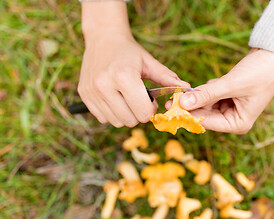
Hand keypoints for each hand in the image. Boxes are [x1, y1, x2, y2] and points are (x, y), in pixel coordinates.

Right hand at [78, 1, 188, 126]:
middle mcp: (104, 85)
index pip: (143, 113)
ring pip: (116, 122)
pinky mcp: (84, 95)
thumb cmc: (129, 52)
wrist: (103, 38)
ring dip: (125, 115)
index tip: (150, 100)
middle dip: (138, 114)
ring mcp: (91, 91)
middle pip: (130, 120)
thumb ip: (167, 78)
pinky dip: (112, 113)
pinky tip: (115, 99)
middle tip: (139, 100)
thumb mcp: (150, 63)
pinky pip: (102, 118)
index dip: (150, 109)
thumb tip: (187, 88)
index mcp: (123, 76)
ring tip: (127, 99)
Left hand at [175, 49, 273, 133]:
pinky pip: (211, 94)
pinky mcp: (228, 96)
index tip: (171, 107)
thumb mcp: (231, 85)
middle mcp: (234, 119)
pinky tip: (216, 81)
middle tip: (173, 97)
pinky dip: (208, 87)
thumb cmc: (261, 73)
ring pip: (206, 103)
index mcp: (238, 124)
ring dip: (200, 94)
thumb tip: (183, 102)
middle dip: (191, 104)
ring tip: (195, 87)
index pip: (207, 122)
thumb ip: (207, 94)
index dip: (189, 115)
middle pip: (204, 114)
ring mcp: (231, 108)